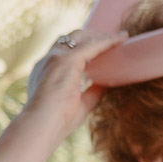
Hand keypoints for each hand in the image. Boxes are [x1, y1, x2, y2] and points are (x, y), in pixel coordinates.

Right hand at [19, 28, 122, 142]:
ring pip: (79, 37)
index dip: (81, 48)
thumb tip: (107, 84)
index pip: (63, 52)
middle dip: (91, 36)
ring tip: (119, 38)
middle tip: (111, 40)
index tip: (98, 49)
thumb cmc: (57, 122)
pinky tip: (121, 39)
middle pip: (70, 39)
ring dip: (99, 35)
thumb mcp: (79, 104)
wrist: (41, 126)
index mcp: (45, 72)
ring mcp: (55, 58)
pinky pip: (91, 45)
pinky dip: (107, 41)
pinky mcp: (66, 60)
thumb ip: (92, 92)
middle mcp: (48, 61)